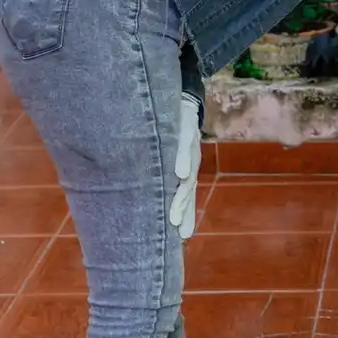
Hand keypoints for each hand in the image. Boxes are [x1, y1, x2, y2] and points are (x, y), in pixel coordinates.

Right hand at [168, 93, 202, 239]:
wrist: (185, 99)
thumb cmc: (173, 133)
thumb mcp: (168, 155)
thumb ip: (162, 178)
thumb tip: (146, 202)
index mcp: (185, 170)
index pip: (186, 196)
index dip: (185, 215)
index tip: (181, 238)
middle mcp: (191, 161)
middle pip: (187, 189)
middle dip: (182, 209)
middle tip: (176, 228)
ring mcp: (189, 145)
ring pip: (188, 171)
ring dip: (182, 192)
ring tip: (176, 210)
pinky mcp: (186, 125)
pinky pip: (185, 142)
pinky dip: (183, 159)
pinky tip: (180, 173)